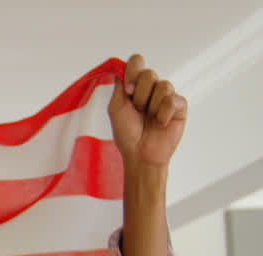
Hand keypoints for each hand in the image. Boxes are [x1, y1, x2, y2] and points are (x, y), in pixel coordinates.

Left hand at [108, 53, 186, 169]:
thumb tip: (120, 66)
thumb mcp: (116, 108)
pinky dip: (164, 113)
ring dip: (152, 105)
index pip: (137, 62)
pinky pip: (173, 100)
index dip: (133, 71)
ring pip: (164, 85)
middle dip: (140, 93)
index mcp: (135, 86)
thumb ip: (119, 86)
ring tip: (149, 118)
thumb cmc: (127, 133)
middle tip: (137, 109)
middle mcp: (151, 88)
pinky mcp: (179, 106)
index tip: (128, 90)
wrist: (140, 153)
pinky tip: (160, 123)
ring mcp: (166, 96)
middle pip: (149, 73)